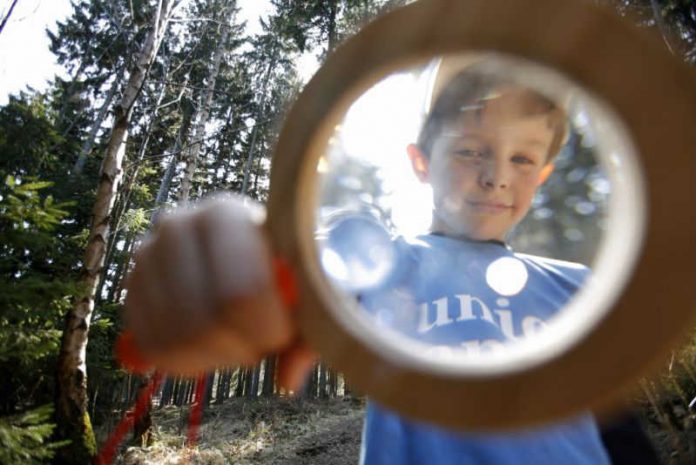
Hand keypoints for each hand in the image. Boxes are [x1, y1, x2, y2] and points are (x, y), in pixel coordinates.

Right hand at [124, 195, 315, 390]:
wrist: (244, 245)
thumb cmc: (283, 264)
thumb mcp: (308, 286)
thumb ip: (311, 327)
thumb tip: (288, 379)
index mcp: (224, 214)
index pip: (240, 294)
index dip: (267, 330)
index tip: (286, 333)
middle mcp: (176, 227)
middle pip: (205, 322)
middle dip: (243, 348)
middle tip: (261, 343)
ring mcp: (146, 258)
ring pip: (177, 341)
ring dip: (217, 358)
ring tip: (238, 341)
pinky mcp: (131, 291)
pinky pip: (152, 348)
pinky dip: (186, 364)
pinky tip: (211, 348)